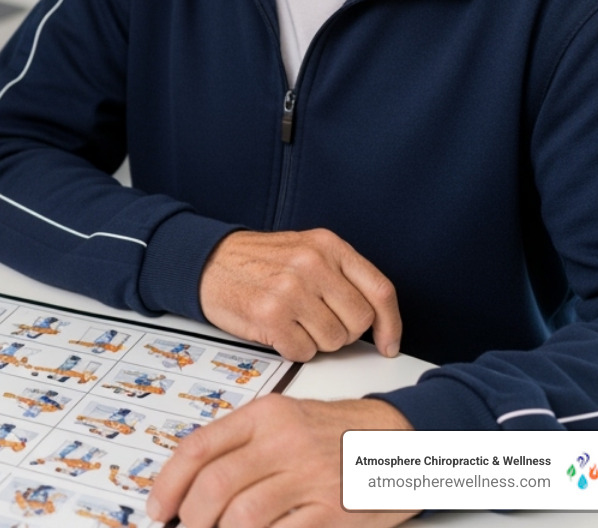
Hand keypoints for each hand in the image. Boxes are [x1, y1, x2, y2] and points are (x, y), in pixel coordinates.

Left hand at [147, 395, 416, 527]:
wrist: (404, 438)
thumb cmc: (338, 431)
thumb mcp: (284, 419)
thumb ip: (241, 444)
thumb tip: (192, 484)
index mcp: (264, 416)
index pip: (198, 449)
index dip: (169, 484)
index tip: (158, 508)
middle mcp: (283, 442)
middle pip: (215, 486)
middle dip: (192, 518)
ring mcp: (311, 476)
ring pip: (243, 514)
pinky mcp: (334, 510)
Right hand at [199, 229, 401, 360]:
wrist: (207, 261)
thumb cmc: (257, 261)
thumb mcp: (305, 250)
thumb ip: (341, 276)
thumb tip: (376, 319)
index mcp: (328, 245)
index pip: (379, 290)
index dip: (390, 324)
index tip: (388, 343)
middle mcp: (312, 264)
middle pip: (358, 322)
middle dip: (342, 332)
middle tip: (317, 322)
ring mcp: (291, 289)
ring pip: (333, 341)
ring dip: (315, 341)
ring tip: (292, 320)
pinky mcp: (270, 315)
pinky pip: (304, 352)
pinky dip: (292, 348)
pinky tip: (277, 329)